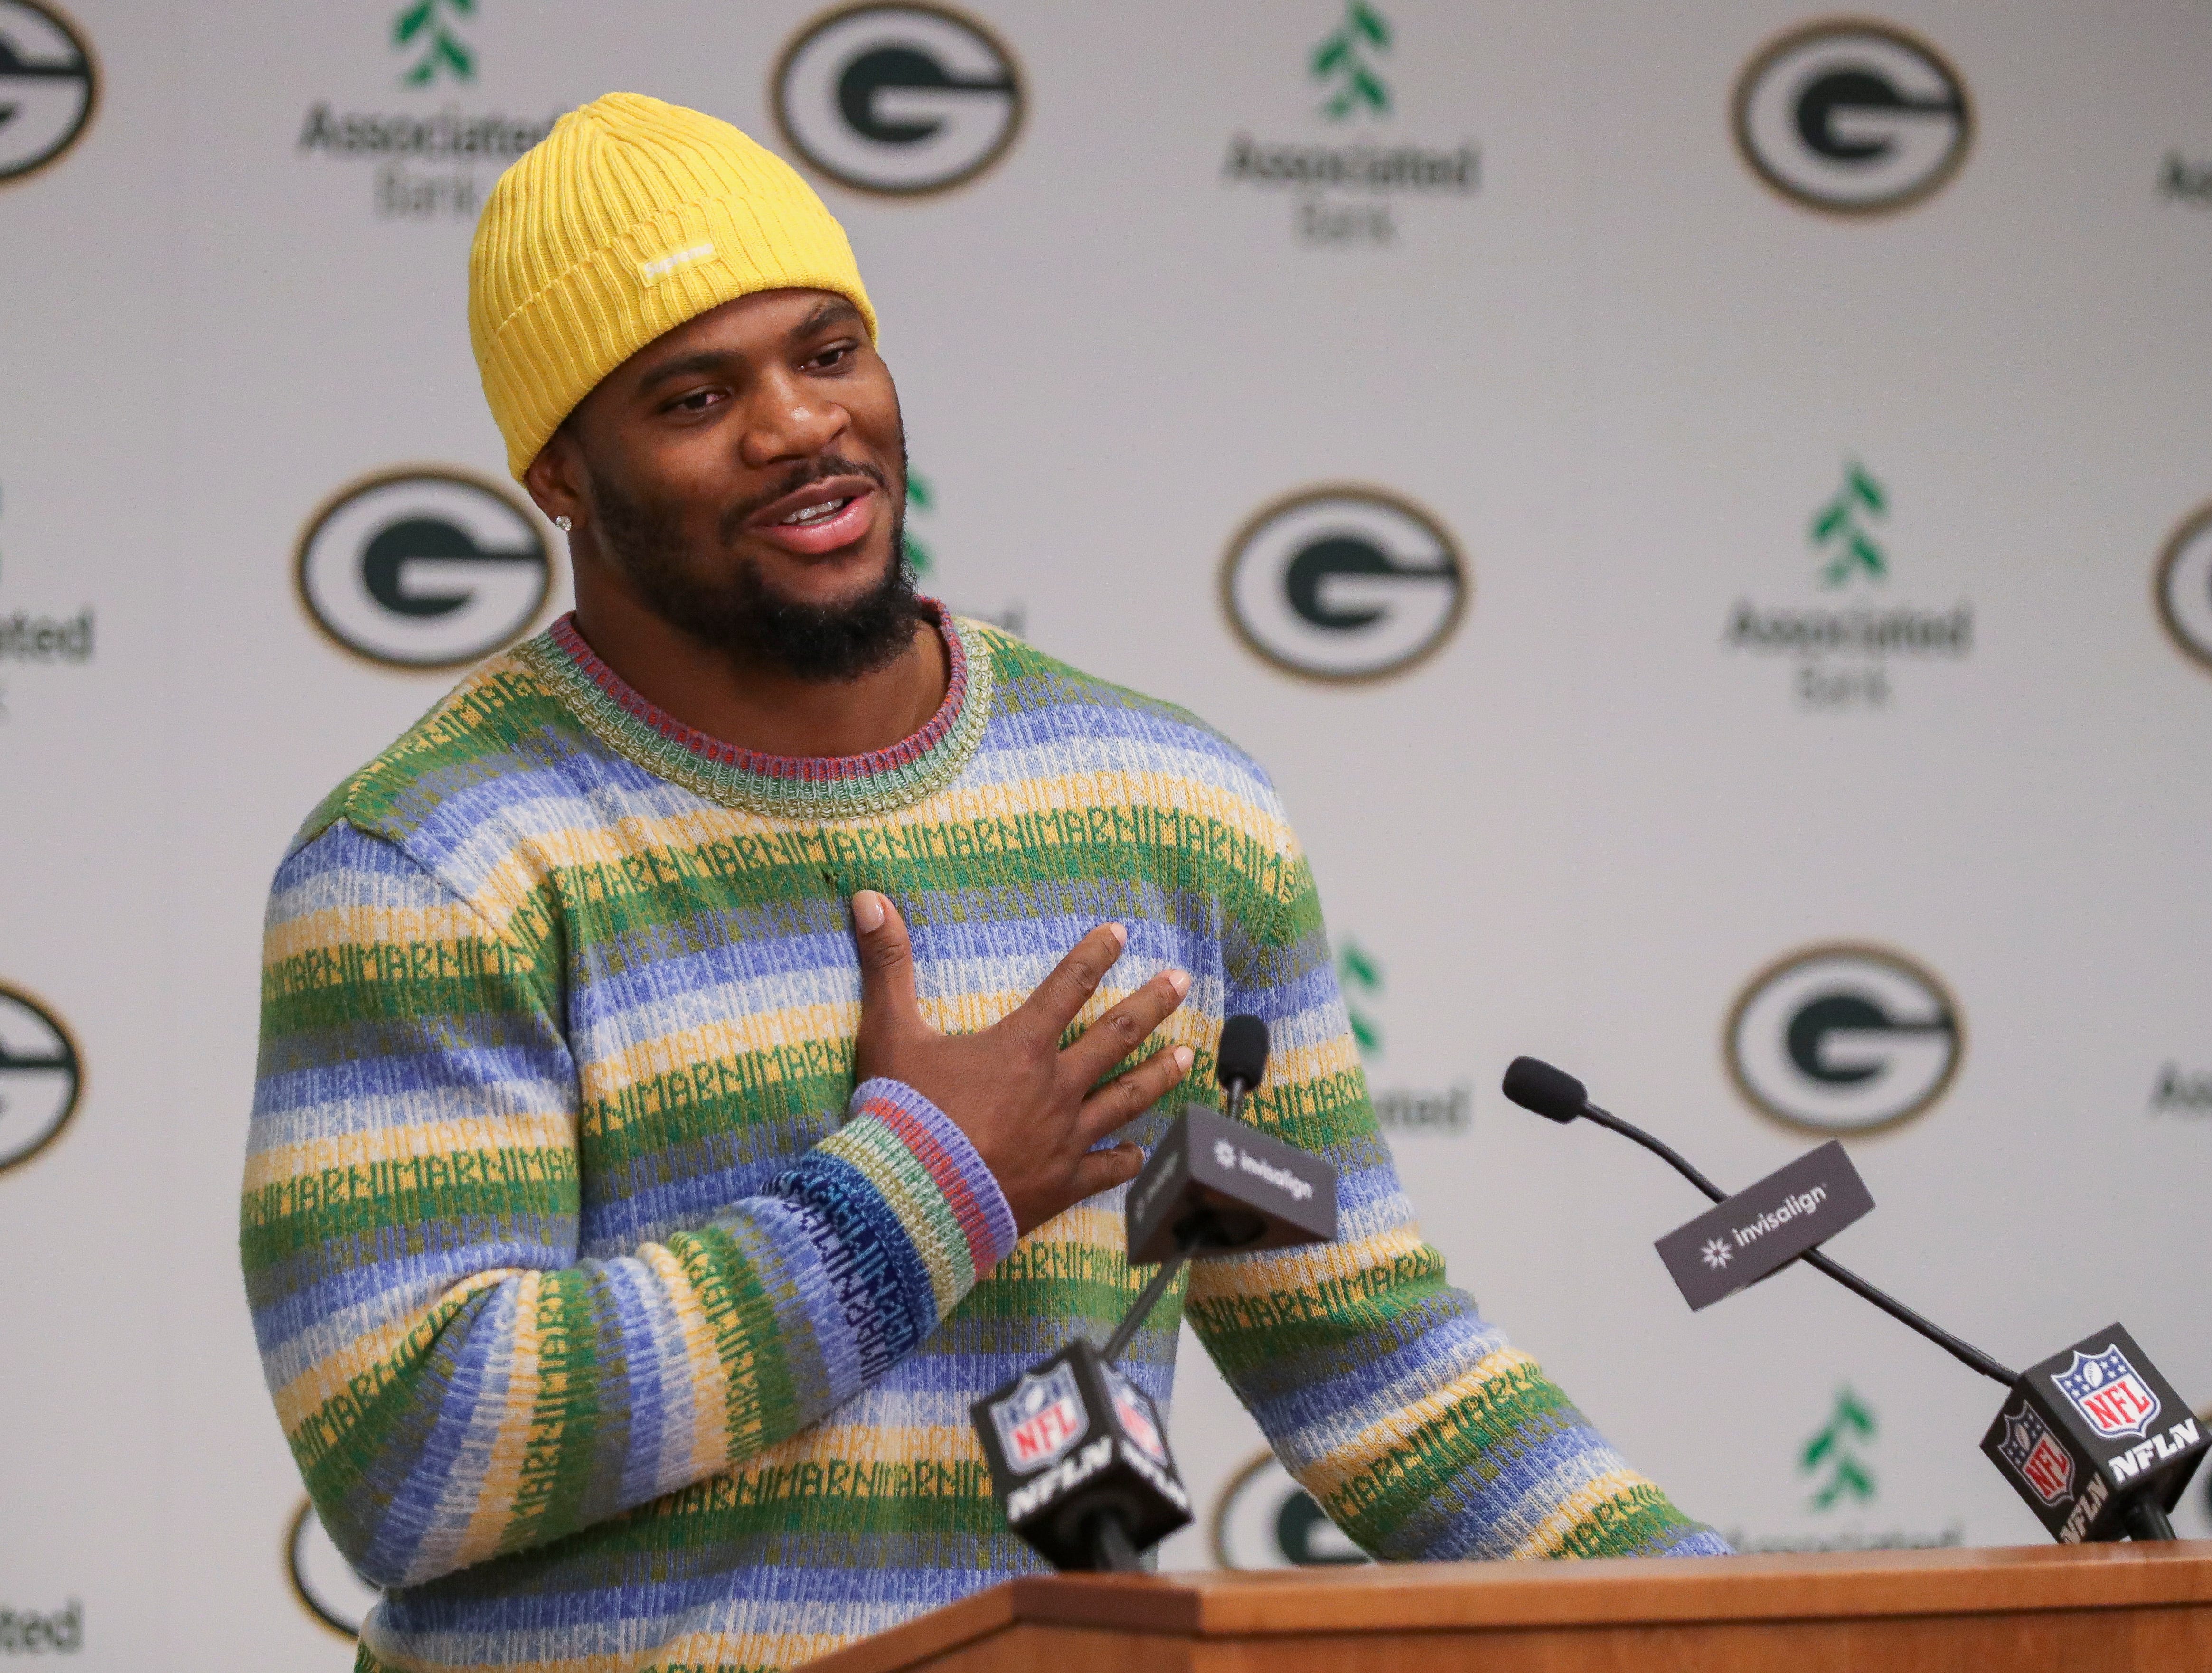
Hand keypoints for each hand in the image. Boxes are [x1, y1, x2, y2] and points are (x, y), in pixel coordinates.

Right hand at [850, 890, 1192, 1235]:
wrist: (911, 1200)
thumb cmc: (901, 1114)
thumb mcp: (888, 1032)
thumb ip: (886, 964)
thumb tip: (867, 898)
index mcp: (1021, 1046)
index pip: (1067, 986)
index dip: (1095, 955)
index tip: (1120, 933)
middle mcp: (1055, 1087)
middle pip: (1116, 1036)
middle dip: (1152, 1003)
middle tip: (1182, 982)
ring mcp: (1065, 1138)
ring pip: (1126, 1098)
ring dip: (1158, 1074)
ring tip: (1187, 1056)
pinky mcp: (1062, 1184)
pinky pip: (1108, 1170)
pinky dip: (1128, 1159)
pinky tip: (1141, 1152)